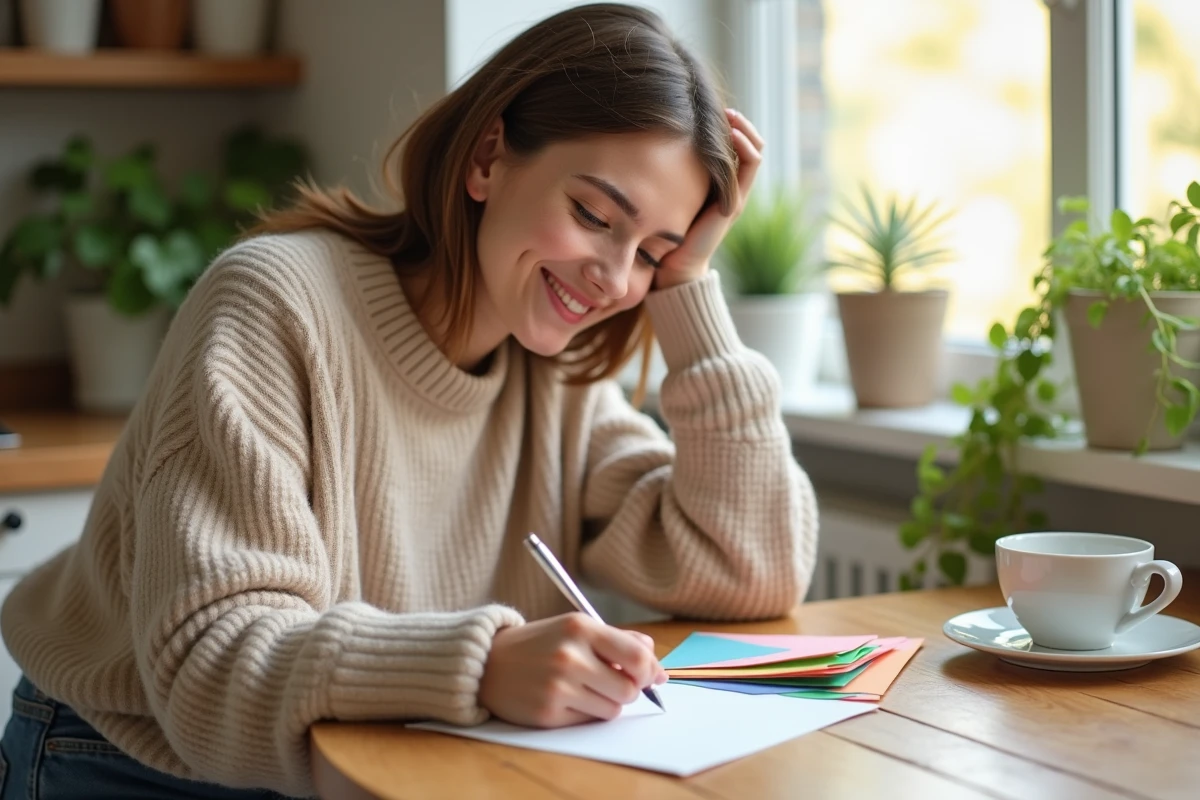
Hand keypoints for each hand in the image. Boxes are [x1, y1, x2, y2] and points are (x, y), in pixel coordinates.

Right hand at [478, 613, 667, 727]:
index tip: (650, 675)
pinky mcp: (548, 713)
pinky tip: (567, 699)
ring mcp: (558, 686)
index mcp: (580, 627)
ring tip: (585, 688)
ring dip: (607, 702)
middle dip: (628, 689)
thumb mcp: (575, 627)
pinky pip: (589, 720)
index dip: (650, 670)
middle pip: (629, 688)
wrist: (488, 663)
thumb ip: (616, 639)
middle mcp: (569, 656)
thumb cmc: (539, 644)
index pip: (637, 656)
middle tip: (612, 682)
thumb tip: (654, 660)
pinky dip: (586, 713)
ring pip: (613, 708)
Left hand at [655, 108, 764, 290]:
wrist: (675, 265)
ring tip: (730, 115)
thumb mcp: (668, 190)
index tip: (710, 109)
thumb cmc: (664, 228)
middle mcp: (732, 186)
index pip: (735, 144)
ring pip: (754, 152)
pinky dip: (744, 147)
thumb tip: (648, 137)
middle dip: (741, 123)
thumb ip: (671, 170)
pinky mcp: (735, 202)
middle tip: (722, 108)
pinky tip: (731, 135)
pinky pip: (750, 168)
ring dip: (745, 130)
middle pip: (751, 144)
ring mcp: (737, 194)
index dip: (729, 124)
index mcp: (719, 182)